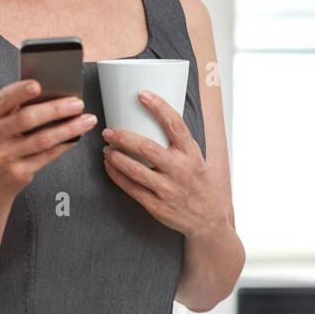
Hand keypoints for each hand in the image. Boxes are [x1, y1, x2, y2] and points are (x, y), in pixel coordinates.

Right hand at [0, 79, 97, 198]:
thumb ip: (18, 108)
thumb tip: (54, 94)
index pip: (5, 99)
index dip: (20, 91)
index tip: (39, 85)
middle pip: (27, 119)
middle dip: (56, 109)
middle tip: (77, 104)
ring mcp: (5, 156)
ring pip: (42, 139)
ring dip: (68, 128)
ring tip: (86, 120)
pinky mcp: (18, 172)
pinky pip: (47, 156)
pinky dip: (64, 145)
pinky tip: (76, 137)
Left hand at [100, 89, 223, 237]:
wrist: (208, 219)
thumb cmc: (198, 183)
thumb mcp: (197, 158)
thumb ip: (178, 142)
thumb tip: (153, 115)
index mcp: (191, 153)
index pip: (175, 124)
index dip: (158, 107)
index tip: (142, 94)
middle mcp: (181, 170)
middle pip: (147, 148)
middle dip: (123, 137)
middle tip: (108, 131)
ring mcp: (168, 189)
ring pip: (135, 170)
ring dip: (115, 157)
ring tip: (106, 149)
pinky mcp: (157, 206)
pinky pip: (131, 188)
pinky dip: (116, 176)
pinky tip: (109, 167)